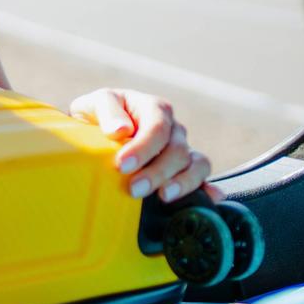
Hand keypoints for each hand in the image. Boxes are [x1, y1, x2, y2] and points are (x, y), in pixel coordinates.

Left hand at [69, 88, 221, 203]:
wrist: (94, 133)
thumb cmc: (96, 117)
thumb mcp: (93, 104)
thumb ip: (107, 111)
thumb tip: (121, 130)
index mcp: (154, 109)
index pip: (157, 128)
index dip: (143, 147)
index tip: (123, 165)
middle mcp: (173, 129)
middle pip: (177, 150)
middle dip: (157, 172)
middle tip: (134, 189)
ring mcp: (182, 150)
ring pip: (197, 164)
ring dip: (183, 182)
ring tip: (163, 197)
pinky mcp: (184, 171)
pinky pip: (203, 179)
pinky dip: (208, 189)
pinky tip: (209, 199)